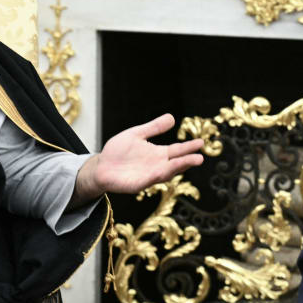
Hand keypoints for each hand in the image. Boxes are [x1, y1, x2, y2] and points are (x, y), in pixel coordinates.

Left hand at [71, 114, 203, 205]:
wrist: (101, 166)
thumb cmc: (118, 151)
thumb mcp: (137, 134)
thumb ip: (153, 128)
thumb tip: (172, 117)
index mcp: (158, 154)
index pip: (177, 151)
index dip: (188, 147)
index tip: (201, 142)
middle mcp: (157, 166)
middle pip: (176, 164)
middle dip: (187, 161)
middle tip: (200, 157)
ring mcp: (148, 176)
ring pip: (166, 173)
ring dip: (177, 168)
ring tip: (190, 162)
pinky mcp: (138, 184)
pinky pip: (150, 180)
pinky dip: (158, 175)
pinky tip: (165, 170)